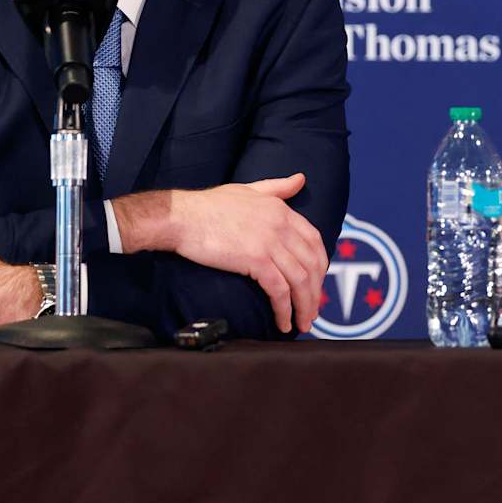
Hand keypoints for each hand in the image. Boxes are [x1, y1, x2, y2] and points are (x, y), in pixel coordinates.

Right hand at [116, 173, 326, 332]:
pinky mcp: (255, 259)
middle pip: (312, 264)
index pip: (315, 241)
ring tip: (302, 324)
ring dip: (304, 306)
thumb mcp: (249, 189)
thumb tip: (301, 178)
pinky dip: (285, 310)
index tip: (317, 283)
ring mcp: (270, 242)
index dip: (320, 265)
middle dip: (316, 292)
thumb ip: (277, 187)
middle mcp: (281, 225)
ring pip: (300, 280)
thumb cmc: (209, 205)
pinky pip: (279, 290)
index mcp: (282, 210)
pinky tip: (282, 323)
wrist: (181, 216)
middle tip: (312, 311)